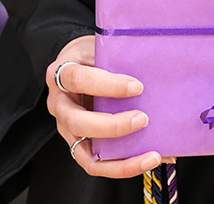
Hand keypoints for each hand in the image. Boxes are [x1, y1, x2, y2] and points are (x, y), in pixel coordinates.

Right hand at [46, 34, 169, 177]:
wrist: (73, 64)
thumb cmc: (89, 55)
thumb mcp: (97, 47)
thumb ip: (116, 59)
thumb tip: (154, 75)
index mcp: (60, 75)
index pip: (78, 80)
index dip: (107, 85)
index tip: (136, 87)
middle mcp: (59, 105)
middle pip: (77, 122)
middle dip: (112, 126)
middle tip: (143, 119)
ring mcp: (65, 129)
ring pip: (85, 154)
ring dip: (120, 159)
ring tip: (152, 155)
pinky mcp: (76, 145)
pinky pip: (96, 164)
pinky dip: (122, 166)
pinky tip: (147, 160)